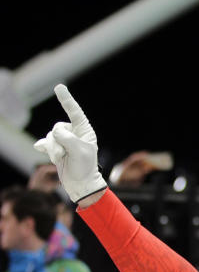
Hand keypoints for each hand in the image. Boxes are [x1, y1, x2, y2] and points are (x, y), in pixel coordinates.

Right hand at [33, 84, 107, 202]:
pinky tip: (40, 148)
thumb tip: (55, 133)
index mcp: (84, 131)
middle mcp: (73, 133)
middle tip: (66, 155)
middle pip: (56, 128)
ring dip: (53, 150)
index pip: (74, 112)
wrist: (80, 184)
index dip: (66, 99)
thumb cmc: (85, 167)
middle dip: (58, 142)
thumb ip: (68, 138)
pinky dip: (45, 148)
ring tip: (62, 159)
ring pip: (49, 137)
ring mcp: (63, 141)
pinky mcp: (55, 148)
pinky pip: (44, 143)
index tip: (59, 87)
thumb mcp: (80, 151)